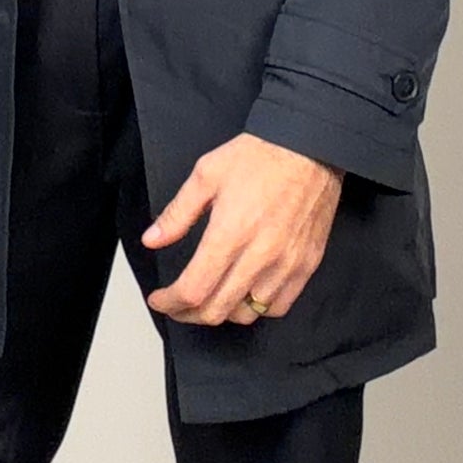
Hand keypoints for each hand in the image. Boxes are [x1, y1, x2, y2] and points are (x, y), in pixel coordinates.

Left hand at [141, 135, 343, 325]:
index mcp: (230, 233)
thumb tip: (152, 240)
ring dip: (221, 312)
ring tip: (209, 298)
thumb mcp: (206, 174)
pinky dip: (256, 308)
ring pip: (247, 314)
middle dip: (188, 314)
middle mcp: (259, 256)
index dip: (169, 303)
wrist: (310, 147)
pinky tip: (244, 294)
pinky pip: (278, 307)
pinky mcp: (307, 265)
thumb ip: (177, 213)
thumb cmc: (259, 156)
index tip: (159, 299)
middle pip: (216, 310)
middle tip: (177, 304)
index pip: (193, 290)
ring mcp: (286, 265)